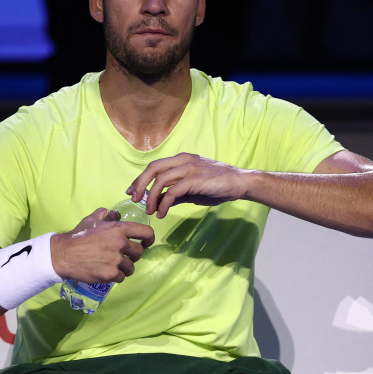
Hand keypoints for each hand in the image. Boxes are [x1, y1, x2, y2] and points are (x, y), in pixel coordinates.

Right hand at [50, 208, 155, 283]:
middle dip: (133, 256)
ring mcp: (116, 259)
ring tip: (114, 265)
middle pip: (139, 253)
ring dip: (124, 268)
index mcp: (118, 229)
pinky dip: (115, 276)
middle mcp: (120, 243)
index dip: (149, 239)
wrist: (64, 254)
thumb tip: (114, 213)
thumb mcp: (91, 219)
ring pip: (131, 267)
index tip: (146, 243)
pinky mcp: (111, 273)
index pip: (146, 233)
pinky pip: (121, 277)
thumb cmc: (78, 236)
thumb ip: (105, 214)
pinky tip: (107, 272)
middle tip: (123, 256)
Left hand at [127, 153, 251, 218]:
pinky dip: (164, 203)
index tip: (132, 192)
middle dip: (140, 184)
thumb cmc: (218, 185)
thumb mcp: (193, 190)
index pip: (155, 166)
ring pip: (160, 180)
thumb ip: (176, 193)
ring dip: (151, 197)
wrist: (240, 183)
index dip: (140, 178)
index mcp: (181, 160)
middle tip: (134, 200)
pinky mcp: (195, 180)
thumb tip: (160, 202)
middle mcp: (183, 161)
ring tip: (150, 211)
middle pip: (153, 168)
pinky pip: (172, 192)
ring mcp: (189, 169)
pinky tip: (162, 213)